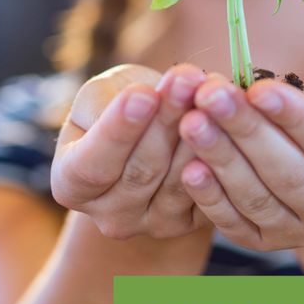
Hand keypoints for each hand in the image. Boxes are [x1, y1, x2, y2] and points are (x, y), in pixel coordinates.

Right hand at [51, 63, 213, 239]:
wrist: (151, 137)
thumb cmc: (115, 110)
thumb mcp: (98, 98)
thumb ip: (110, 101)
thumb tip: (146, 97)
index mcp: (71, 185)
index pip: (92, 163)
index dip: (118, 130)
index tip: (143, 94)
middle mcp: (109, 216)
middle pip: (141, 171)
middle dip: (167, 120)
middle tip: (187, 79)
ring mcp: (151, 225)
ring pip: (179, 181)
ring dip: (199, 134)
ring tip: (212, 92)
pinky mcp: (189, 224)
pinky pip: (208, 191)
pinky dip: (221, 153)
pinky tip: (231, 119)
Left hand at [177, 66, 303, 250]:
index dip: (293, 118)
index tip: (258, 89)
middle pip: (288, 174)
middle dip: (246, 132)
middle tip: (210, 97)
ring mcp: (300, 233)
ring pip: (258, 198)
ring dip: (221, 159)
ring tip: (192, 122)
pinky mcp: (265, 241)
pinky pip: (235, 222)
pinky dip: (210, 198)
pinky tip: (188, 168)